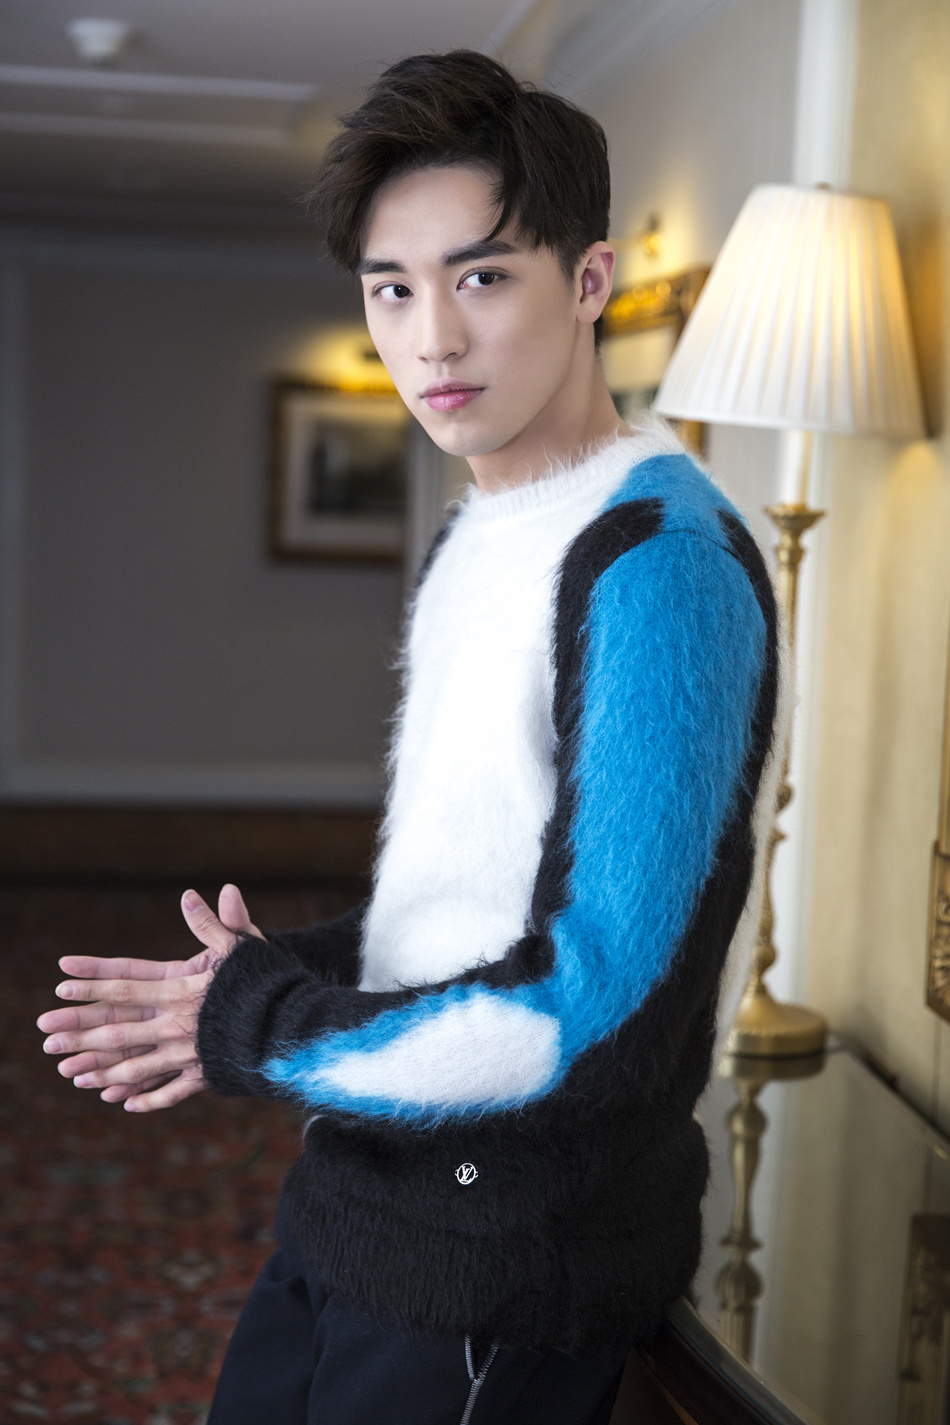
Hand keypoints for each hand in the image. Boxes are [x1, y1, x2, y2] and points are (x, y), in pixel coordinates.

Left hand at [37, 884, 260, 1112]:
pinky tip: (125, 1102)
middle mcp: (179, 1024)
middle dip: (81, 1034)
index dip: (93, 984)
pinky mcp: (206, 1076)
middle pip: (120, 1031)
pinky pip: (169, 1092)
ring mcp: (190, 1055)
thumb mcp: (242, 946)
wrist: (297, 1031)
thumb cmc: (270, 983)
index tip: (61, 984)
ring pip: (136, 1066)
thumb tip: (190, 895)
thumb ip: (213, 923)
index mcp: (182, 990)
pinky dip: (146, 1098)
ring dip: (102, 1071)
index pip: (127, 986)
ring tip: (73, 1075)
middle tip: (47, 1038)